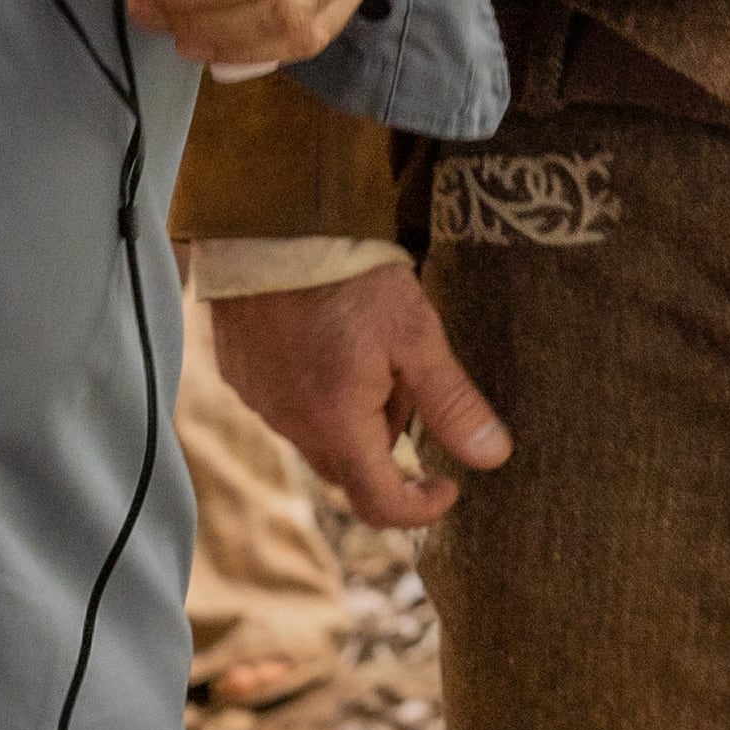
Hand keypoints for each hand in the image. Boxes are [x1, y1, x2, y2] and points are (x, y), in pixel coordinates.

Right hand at [210, 262, 509, 528]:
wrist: (270, 222)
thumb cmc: (348, 275)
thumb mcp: (415, 333)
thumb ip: (451, 402)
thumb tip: (492, 458)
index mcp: (337, 424)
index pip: (379, 503)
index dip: (419, 508)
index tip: (447, 485)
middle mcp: (290, 424)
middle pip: (348, 467)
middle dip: (384, 440)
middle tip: (404, 377)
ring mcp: (258, 400)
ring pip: (315, 433)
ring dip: (346, 413)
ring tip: (363, 343)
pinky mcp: (236, 372)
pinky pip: (282, 403)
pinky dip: (310, 388)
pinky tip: (322, 335)